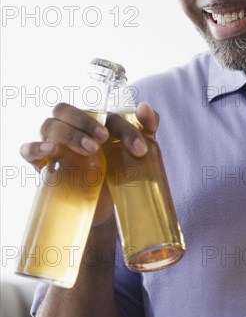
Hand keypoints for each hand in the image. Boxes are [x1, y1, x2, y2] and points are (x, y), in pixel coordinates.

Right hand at [20, 102, 159, 226]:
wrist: (111, 209)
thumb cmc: (122, 172)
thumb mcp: (140, 151)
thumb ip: (146, 128)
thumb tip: (144, 107)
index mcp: (95, 123)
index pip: (104, 114)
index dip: (123, 128)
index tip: (139, 149)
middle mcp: (72, 130)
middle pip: (66, 110)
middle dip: (85, 122)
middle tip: (104, 139)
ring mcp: (56, 147)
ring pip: (49, 126)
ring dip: (69, 134)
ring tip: (90, 150)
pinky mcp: (44, 166)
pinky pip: (28, 150)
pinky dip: (35, 147)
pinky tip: (49, 150)